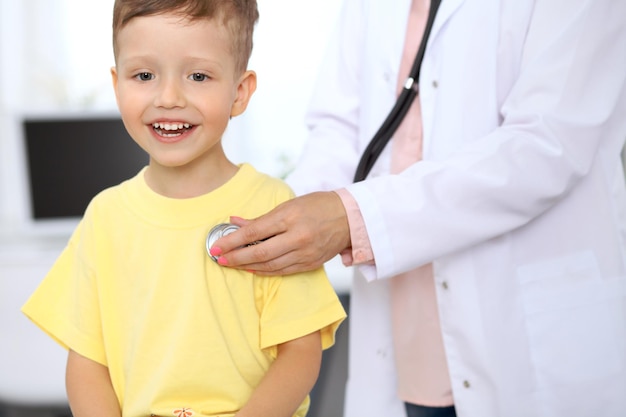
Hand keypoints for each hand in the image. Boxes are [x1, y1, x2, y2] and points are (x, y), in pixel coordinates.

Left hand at [210, 191, 350, 274]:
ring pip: (269, 265)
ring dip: (247, 266)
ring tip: (231, 263)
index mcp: (290, 217)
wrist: (349, 218)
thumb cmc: (317, 206)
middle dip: (236, 257)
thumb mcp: (288, 205)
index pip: (254, 232)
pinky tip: (251, 269)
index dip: (232, 241)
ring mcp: (305, 253)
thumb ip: (261, 218)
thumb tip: (235, 222)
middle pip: (260, 253)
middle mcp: (298, 237)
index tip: (216, 246)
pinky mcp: (310, 264)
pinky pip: (282, 271)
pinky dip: (264, 271)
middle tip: (219, 258)